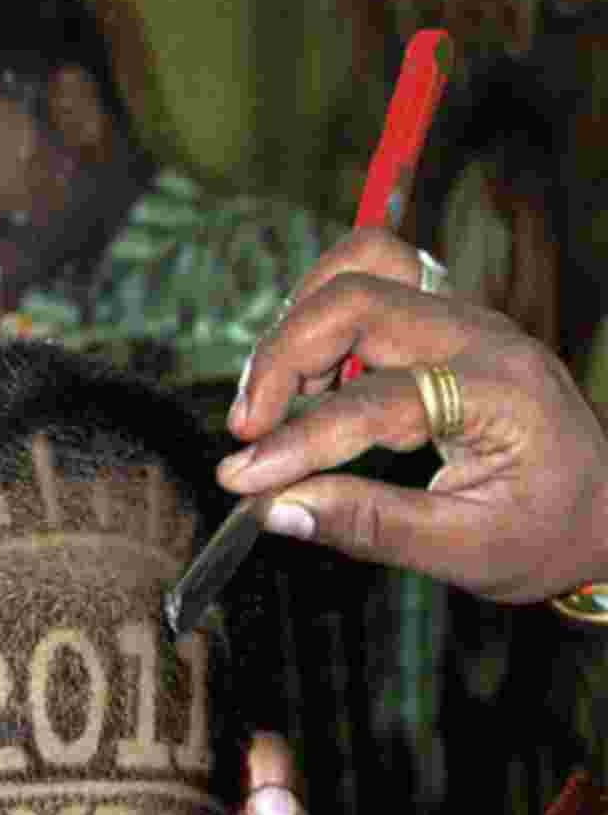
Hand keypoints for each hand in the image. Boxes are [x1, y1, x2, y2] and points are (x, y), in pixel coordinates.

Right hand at [219, 228, 607, 601]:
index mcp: (500, 394)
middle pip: (358, 299)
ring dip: (301, 320)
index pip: (375, 402)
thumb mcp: (467, 551)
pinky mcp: (446, 317)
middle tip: (246, 430)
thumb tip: (276, 510)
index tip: (243, 478)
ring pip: (364, 264)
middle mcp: (482, 336)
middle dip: (282, 359)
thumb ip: (370, 526)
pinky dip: (322, 312)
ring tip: (274, 398)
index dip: (298, 441)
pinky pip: (374, 275)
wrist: (607, 511)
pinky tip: (310, 378)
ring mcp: (465, 316)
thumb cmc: (547, 534)